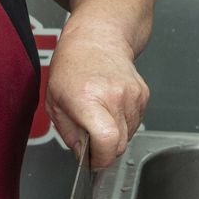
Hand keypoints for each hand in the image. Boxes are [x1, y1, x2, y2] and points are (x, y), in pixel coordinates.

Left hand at [46, 21, 149, 169]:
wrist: (97, 38)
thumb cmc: (72, 65)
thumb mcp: (55, 102)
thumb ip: (69, 134)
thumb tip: (83, 156)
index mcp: (88, 98)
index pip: (107, 141)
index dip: (101, 159)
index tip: (93, 161)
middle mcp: (114, 96)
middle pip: (119, 144)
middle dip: (105, 150)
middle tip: (90, 138)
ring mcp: (132, 95)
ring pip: (129, 135)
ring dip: (114, 135)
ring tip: (98, 114)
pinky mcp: (143, 95)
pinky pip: (135, 122)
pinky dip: (123, 122)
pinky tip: (110, 106)